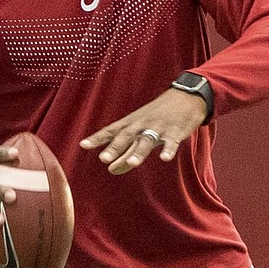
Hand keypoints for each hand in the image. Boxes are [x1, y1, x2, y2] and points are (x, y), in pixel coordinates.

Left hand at [80, 89, 207, 174]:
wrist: (186, 98)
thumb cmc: (158, 116)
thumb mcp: (141, 130)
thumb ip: (126, 150)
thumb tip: (111, 169)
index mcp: (132, 123)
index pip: (112, 130)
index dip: (98, 138)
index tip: (83, 145)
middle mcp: (142, 124)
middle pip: (127, 136)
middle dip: (115, 147)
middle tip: (104, 159)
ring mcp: (159, 127)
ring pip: (147, 140)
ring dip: (139, 151)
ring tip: (132, 163)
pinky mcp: (176, 131)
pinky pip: (172, 142)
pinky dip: (168, 149)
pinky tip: (164, 158)